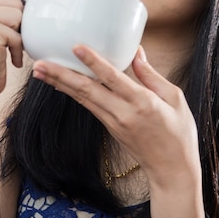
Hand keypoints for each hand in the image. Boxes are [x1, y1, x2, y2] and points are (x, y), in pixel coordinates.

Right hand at [0, 0, 23, 100]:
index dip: (12, 13)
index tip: (1, 33)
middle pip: (13, 0)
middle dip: (16, 24)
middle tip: (3, 43)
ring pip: (18, 14)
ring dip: (18, 35)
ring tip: (4, 50)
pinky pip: (18, 33)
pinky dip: (19, 49)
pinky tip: (7, 60)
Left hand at [31, 44, 201, 190]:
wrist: (172, 170)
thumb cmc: (179, 133)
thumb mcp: (175, 98)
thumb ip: (151, 75)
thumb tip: (136, 51)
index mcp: (143, 102)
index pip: (112, 78)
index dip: (93, 62)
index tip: (76, 47)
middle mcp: (123, 113)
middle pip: (86, 90)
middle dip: (61, 75)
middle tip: (39, 63)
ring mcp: (113, 122)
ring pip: (82, 98)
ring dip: (59, 83)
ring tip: (40, 70)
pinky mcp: (109, 127)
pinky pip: (87, 106)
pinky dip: (71, 93)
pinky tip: (59, 84)